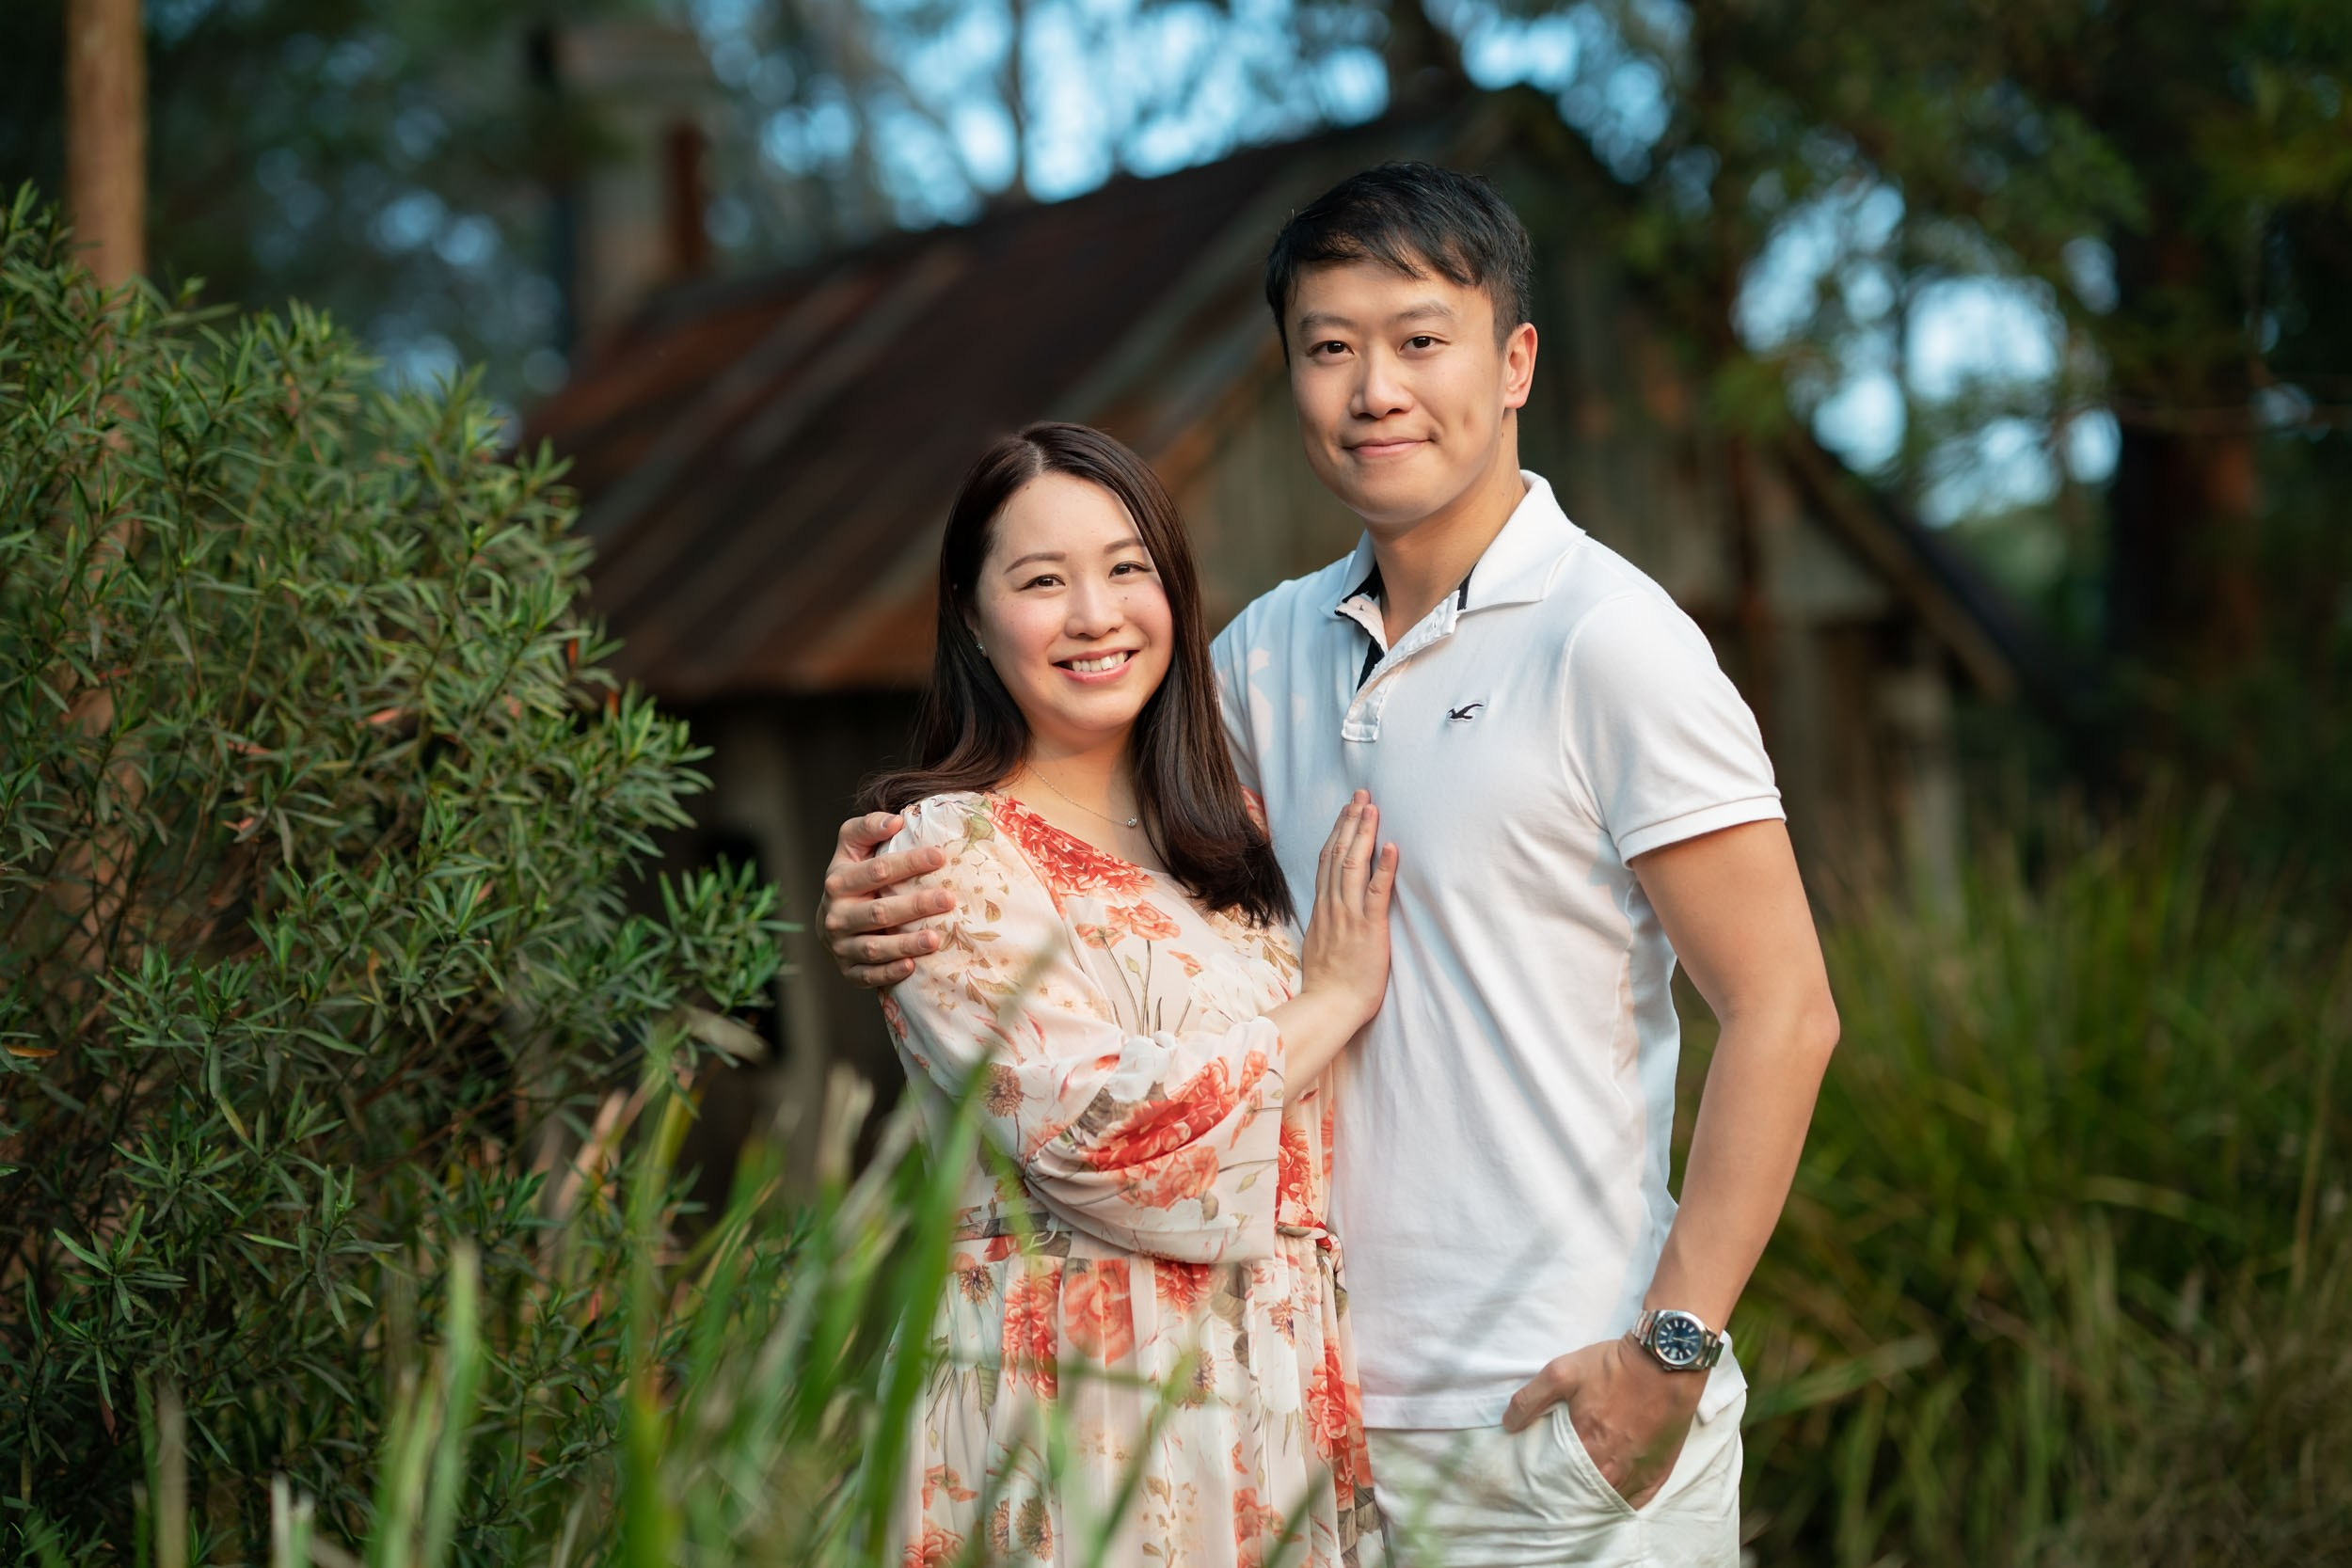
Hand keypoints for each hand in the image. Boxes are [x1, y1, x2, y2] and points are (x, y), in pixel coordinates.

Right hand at [818, 812, 959, 987]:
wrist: (831, 918)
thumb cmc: (854, 876)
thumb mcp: (852, 847)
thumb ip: (868, 827)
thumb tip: (896, 820)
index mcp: (838, 881)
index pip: (877, 870)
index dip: (909, 862)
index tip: (940, 856)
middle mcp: (836, 915)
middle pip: (878, 911)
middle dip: (915, 906)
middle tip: (948, 899)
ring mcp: (841, 945)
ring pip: (874, 948)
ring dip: (905, 944)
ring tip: (936, 938)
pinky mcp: (848, 971)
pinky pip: (869, 976)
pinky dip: (890, 972)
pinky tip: (913, 966)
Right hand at [1297, 791, 1398, 1028]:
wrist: (1329, 1005)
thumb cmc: (1328, 983)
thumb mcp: (1319, 944)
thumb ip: (1326, 923)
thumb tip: (1330, 911)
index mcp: (1322, 909)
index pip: (1327, 861)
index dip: (1337, 833)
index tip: (1346, 811)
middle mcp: (1333, 906)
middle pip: (1338, 853)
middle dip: (1351, 821)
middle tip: (1361, 795)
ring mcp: (1349, 915)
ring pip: (1353, 864)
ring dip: (1364, 833)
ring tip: (1372, 807)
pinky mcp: (1369, 927)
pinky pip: (1377, 892)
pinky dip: (1385, 867)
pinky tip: (1392, 846)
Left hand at [1500, 1336, 1702, 1508]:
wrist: (1666, 1362)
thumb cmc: (1614, 1366)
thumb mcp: (1562, 1372)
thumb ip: (1531, 1398)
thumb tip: (1508, 1424)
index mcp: (1587, 1447)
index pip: (1557, 1483)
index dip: (1545, 1488)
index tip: (1534, 1489)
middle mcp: (1613, 1468)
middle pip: (1584, 1498)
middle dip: (1568, 1499)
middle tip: (1555, 1497)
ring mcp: (1638, 1472)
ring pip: (1610, 1502)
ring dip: (1594, 1503)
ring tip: (1579, 1502)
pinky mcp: (1660, 1470)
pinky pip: (1638, 1500)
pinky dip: (1623, 1502)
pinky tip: (1610, 1501)